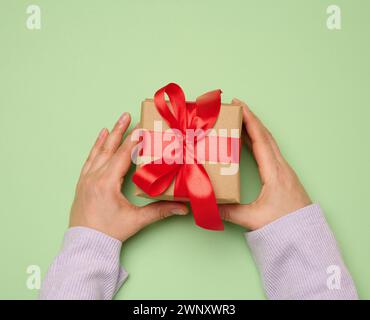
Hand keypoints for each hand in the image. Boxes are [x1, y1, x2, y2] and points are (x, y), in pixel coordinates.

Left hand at [69, 112, 187, 241]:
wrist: (86, 244)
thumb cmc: (110, 232)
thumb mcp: (136, 220)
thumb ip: (160, 211)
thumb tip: (182, 208)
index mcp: (107, 183)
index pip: (123, 155)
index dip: (134, 141)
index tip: (142, 128)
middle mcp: (95, 177)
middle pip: (110, 148)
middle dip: (119, 131)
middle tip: (126, 115)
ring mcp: (86, 179)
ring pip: (98, 152)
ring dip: (107, 136)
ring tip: (114, 123)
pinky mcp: (82, 183)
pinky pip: (89, 160)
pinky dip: (95, 148)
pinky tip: (99, 139)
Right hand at [219, 99, 310, 230]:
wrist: (304, 235)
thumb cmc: (284, 225)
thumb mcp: (253, 218)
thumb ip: (228, 212)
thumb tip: (208, 205)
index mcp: (274, 172)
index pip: (261, 139)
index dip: (250, 120)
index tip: (240, 105)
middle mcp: (281, 167)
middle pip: (265, 135)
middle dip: (251, 118)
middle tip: (236, 107)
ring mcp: (283, 170)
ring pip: (268, 142)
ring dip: (255, 128)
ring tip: (240, 120)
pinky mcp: (282, 175)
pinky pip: (270, 151)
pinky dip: (258, 141)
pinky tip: (249, 142)